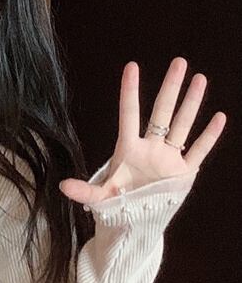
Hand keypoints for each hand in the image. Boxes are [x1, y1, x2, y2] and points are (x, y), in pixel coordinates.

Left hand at [59, 57, 226, 203]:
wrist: (134, 221)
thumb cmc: (115, 203)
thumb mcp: (98, 197)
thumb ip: (83, 191)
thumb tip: (63, 186)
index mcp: (128, 149)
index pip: (129, 114)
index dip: (130, 91)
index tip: (132, 66)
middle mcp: (150, 148)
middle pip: (162, 112)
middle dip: (171, 88)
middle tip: (179, 61)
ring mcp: (168, 158)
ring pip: (182, 125)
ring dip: (191, 104)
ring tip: (200, 78)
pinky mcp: (184, 173)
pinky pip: (199, 151)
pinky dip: (209, 136)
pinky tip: (219, 117)